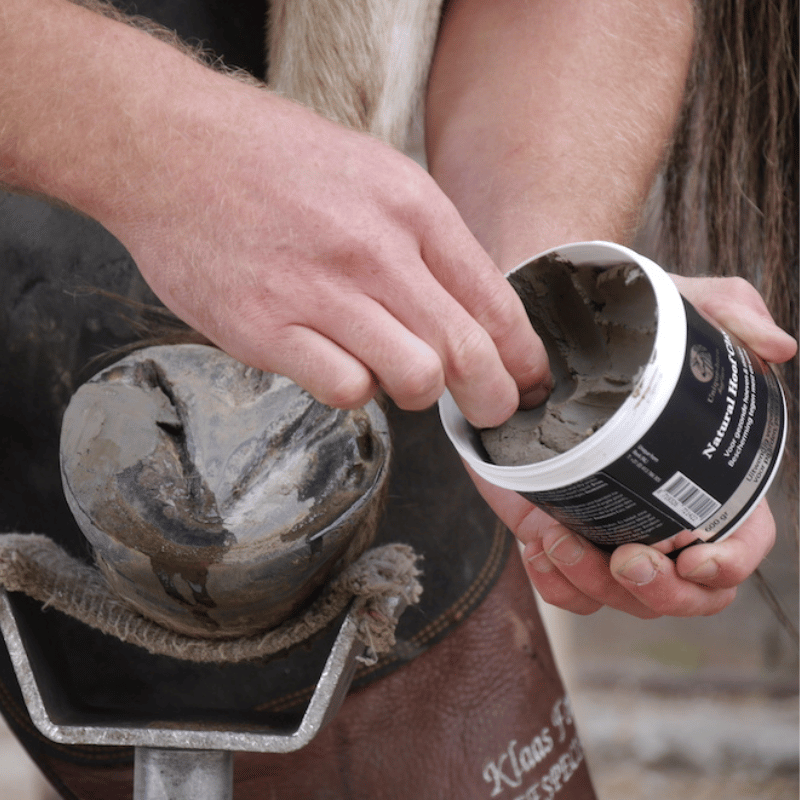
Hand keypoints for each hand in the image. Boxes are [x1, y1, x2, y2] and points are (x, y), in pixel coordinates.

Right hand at [105, 84, 549, 428]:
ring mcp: (320, 291)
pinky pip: (345, 389)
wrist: (170, 150)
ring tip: (396, 376)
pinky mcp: (268, 329)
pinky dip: (353, 390)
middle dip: (491, 396)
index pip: (494, 300)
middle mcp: (374, 249)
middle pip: (467, 352)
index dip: (523, 355)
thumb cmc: (271, 162)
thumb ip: (423, 241)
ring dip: (417, 393)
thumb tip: (466, 306)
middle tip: (488, 411)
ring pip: (415, 378)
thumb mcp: (372, 174)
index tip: (528, 380)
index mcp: (410, 207)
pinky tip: (336, 364)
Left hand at [468, 273, 796, 616]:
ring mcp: (609, 527)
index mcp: (706, 480)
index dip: (729, 564)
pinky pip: (566, 587)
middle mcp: (662, 515)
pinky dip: (554, 582)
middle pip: (685, 593)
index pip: (740, 545)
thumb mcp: (676, 306)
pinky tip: (536, 544)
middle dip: (660, 592)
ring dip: (592, 584)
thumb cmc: (626, 325)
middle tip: (626, 559)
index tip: (695, 559)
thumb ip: (733, 314)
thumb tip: (782, 349)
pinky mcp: (560, 529)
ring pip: (620, 598)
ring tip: (557, 539)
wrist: (551, 332)